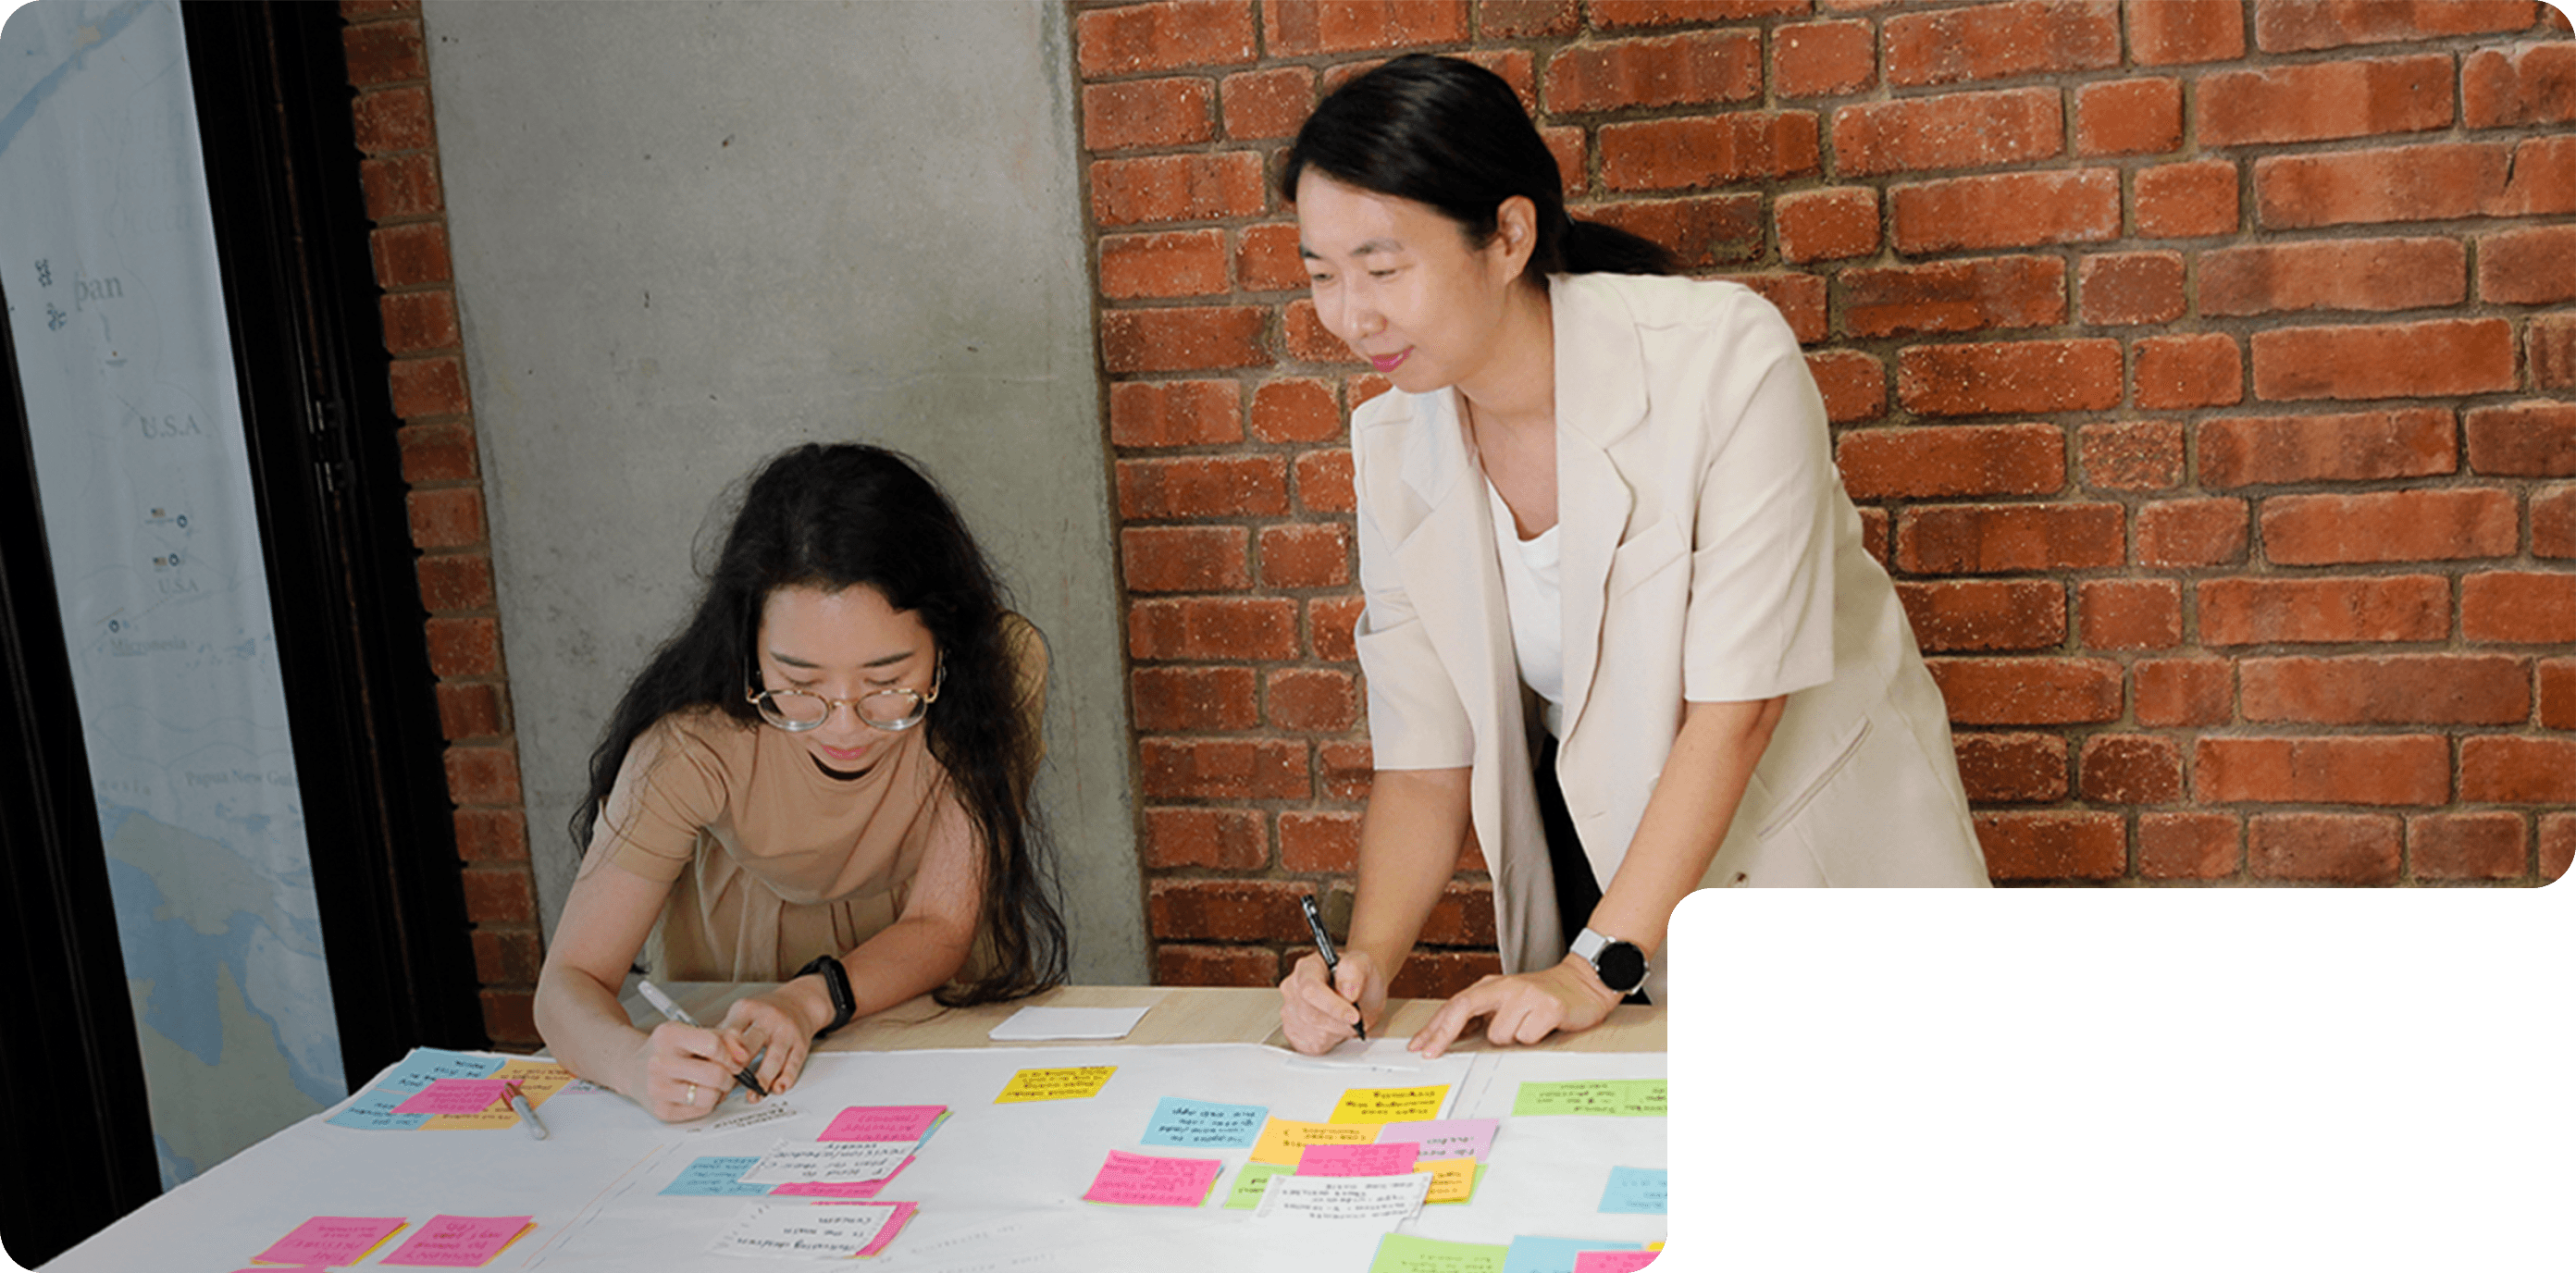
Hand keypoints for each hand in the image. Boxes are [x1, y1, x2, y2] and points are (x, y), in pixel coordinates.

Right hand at [630, 1020, 755, 1122]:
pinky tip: (699, 1092)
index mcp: (668, 1036)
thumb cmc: (669, 1049)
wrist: (634, 1067)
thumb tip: (744, 1054)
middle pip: (715, 1074)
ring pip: (711, 1096)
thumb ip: (725, 1038)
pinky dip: (708, 1102)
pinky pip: (702, 1110)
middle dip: (730, 1075)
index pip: (714, 1046)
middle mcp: (659, 1062)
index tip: (731, 1057)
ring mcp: (658, 1088)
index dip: (730, 1054)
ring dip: (720, 1091)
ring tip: (713, 1083)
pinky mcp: (661, 1110)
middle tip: (727, 1072)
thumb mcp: (694, 1032)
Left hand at [717, 986, 821, 1095]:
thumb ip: (724, 1034)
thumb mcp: (742, 1013)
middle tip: (728, 1082)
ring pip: (774, 1057)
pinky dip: (786, 1078)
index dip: (722, 1052)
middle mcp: (768, 1019)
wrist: (799, 1002)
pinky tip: (778, 1088)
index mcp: (748, 1010)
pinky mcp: (801, 1044)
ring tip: (753, 1094)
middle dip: (739, 1064)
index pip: (731, 1032)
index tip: (712, 1070)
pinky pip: (794, 1063)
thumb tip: (703, 1060)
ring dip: (762, 1078)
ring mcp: (786, 1032)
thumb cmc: (765, 1012)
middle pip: (751, 1043)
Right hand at [1278, 951, 1385, 1054]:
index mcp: (1307, 967)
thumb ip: (1354, 970)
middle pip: (1311, 1015)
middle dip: (1339, 1022)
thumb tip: (1347, 990)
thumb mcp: (1364, 964)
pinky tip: (1336, 1027)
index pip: (1311, 989)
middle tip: (1357, 1019)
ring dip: (1337, 1032)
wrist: (1359, 990)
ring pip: (1313, 1033)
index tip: (1354, 1016)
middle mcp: (1293, 987)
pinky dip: (1330, 1041)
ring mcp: (1290, 1010)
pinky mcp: (1292, 1031)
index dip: (1332, 1006)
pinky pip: (1311, 1046)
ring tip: (1346, 1019)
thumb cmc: (1358, 976)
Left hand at [1409, 955, 1622, 1059]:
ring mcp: (1526, 995)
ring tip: (1529, 1027)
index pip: (1456, 1005)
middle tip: (1431, 1053)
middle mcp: (1506, 987)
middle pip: (1463, 1009)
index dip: (1435, 1027)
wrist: (1585, 982)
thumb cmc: (1542, 997)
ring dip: (1512, 1038)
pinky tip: (1544, 1027)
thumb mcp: (1508, 1001)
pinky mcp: (1549, 1007)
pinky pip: (1528, 1037)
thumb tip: (1450, 1037)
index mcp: (1493, 986)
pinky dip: (1534, 1038)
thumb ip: (1483, 1015)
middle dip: (1443, 1034)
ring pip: (1500, 1034)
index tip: (1419, 1046)